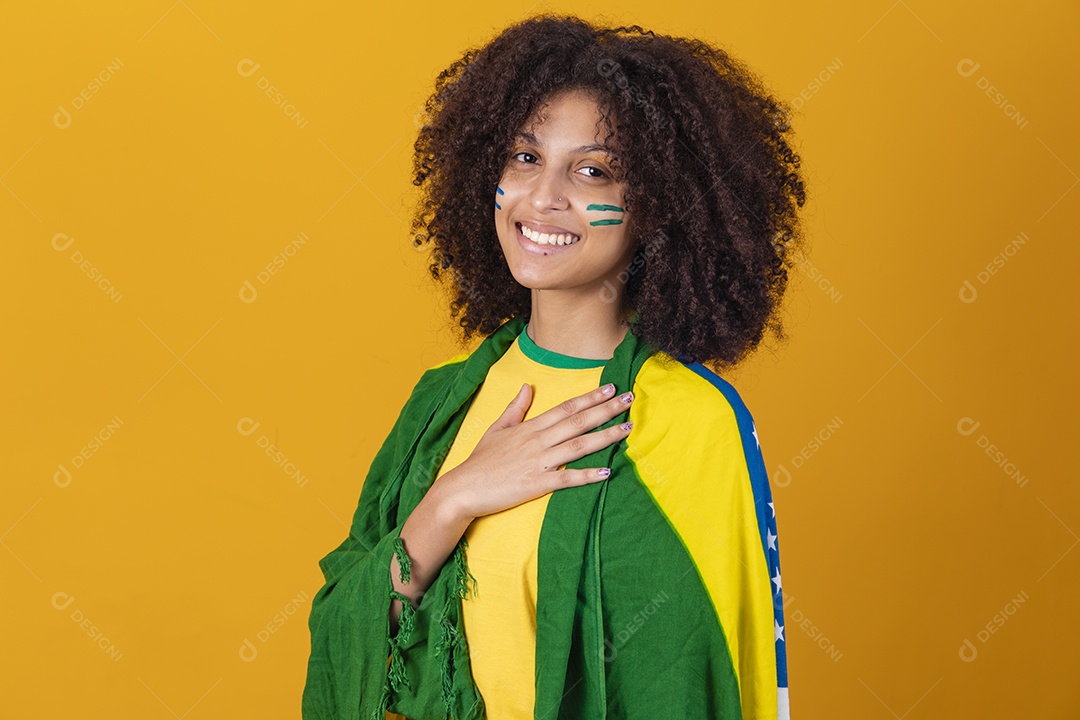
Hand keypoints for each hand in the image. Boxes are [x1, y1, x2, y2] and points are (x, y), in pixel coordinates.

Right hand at [434, 382, 634, 521]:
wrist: (462, 489)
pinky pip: (567, 478)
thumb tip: (527, 386)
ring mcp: (538, 462)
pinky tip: (607, 471)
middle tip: (629, 398)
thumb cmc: (480, 462)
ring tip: (627, 428)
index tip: (611, 387)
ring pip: (578, 445)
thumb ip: (515, 408)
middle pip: (578, 421)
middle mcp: (537, 441)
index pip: (566, 407)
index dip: (590, 397)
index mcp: (530, 427)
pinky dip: (587, 475)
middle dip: (606, 409)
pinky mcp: (536, 484)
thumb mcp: (496, 429)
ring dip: (605, 436)